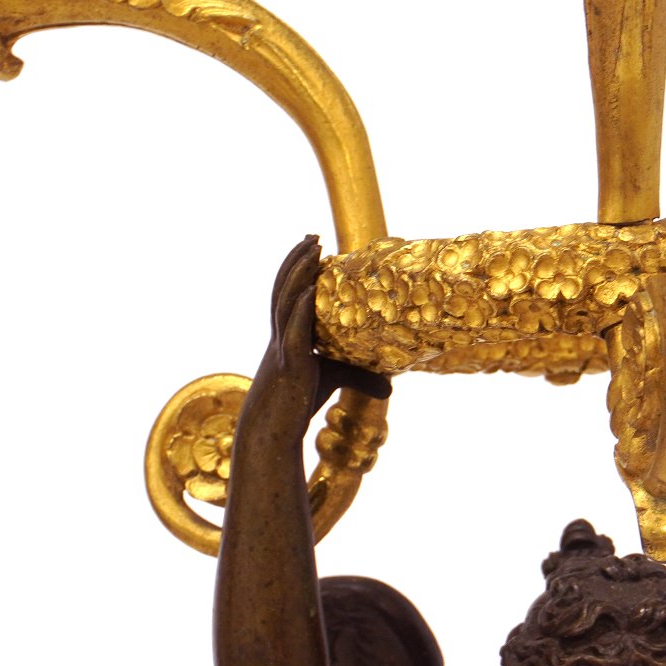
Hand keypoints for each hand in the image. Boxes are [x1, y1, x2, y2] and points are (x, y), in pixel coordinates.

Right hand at [251, 235, 391, 434]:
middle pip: (285, 287)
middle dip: (298, 260)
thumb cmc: (299, 403)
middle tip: (313, 235)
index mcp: (287, 333)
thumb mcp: (334, 383)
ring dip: (299, 274)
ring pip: (286, 302)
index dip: (298, 267)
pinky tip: (308, 292)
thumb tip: (391, 387)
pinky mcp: (289, 365)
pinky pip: (292, 332)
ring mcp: (283, 347)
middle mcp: (281, 334)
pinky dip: (299, 310)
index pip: (290, 292)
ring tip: (312, 250)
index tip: (314, 243)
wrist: (273, 429)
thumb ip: (361, 379)